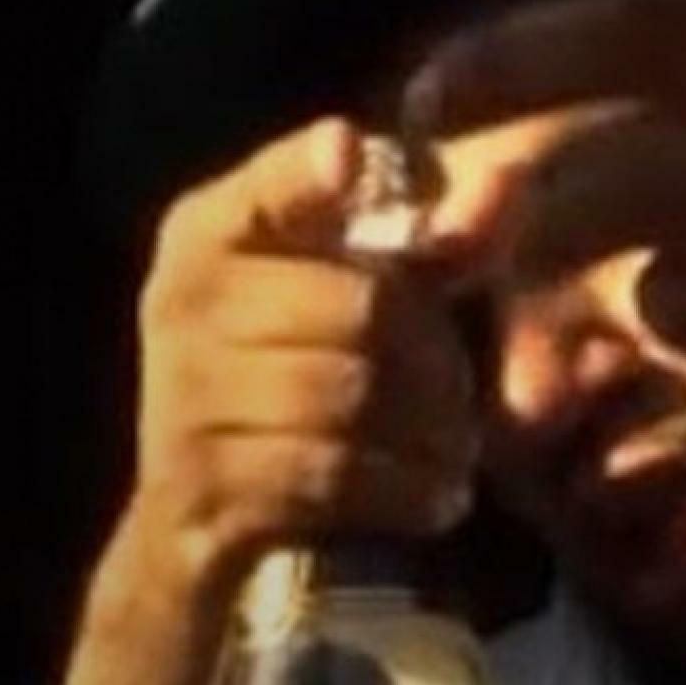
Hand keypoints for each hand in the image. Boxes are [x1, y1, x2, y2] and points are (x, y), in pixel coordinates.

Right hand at [116, 117, 483, 602]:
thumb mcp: (374, 298)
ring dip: (431, 428)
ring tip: (456, 445)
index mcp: (212, 232)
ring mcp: (180, 399)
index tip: (352, 157)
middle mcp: (181, 303)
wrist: (202, 527)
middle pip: (359, 304)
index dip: (311, 170)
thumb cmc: (310, 378)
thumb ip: (442, 241)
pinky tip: (438, 496)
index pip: (270, 183)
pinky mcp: (200, 490)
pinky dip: (405, 488)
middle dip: (437, 352)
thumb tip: (505, 184)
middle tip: (464, 390)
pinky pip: (331, 474)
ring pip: (350, 394)